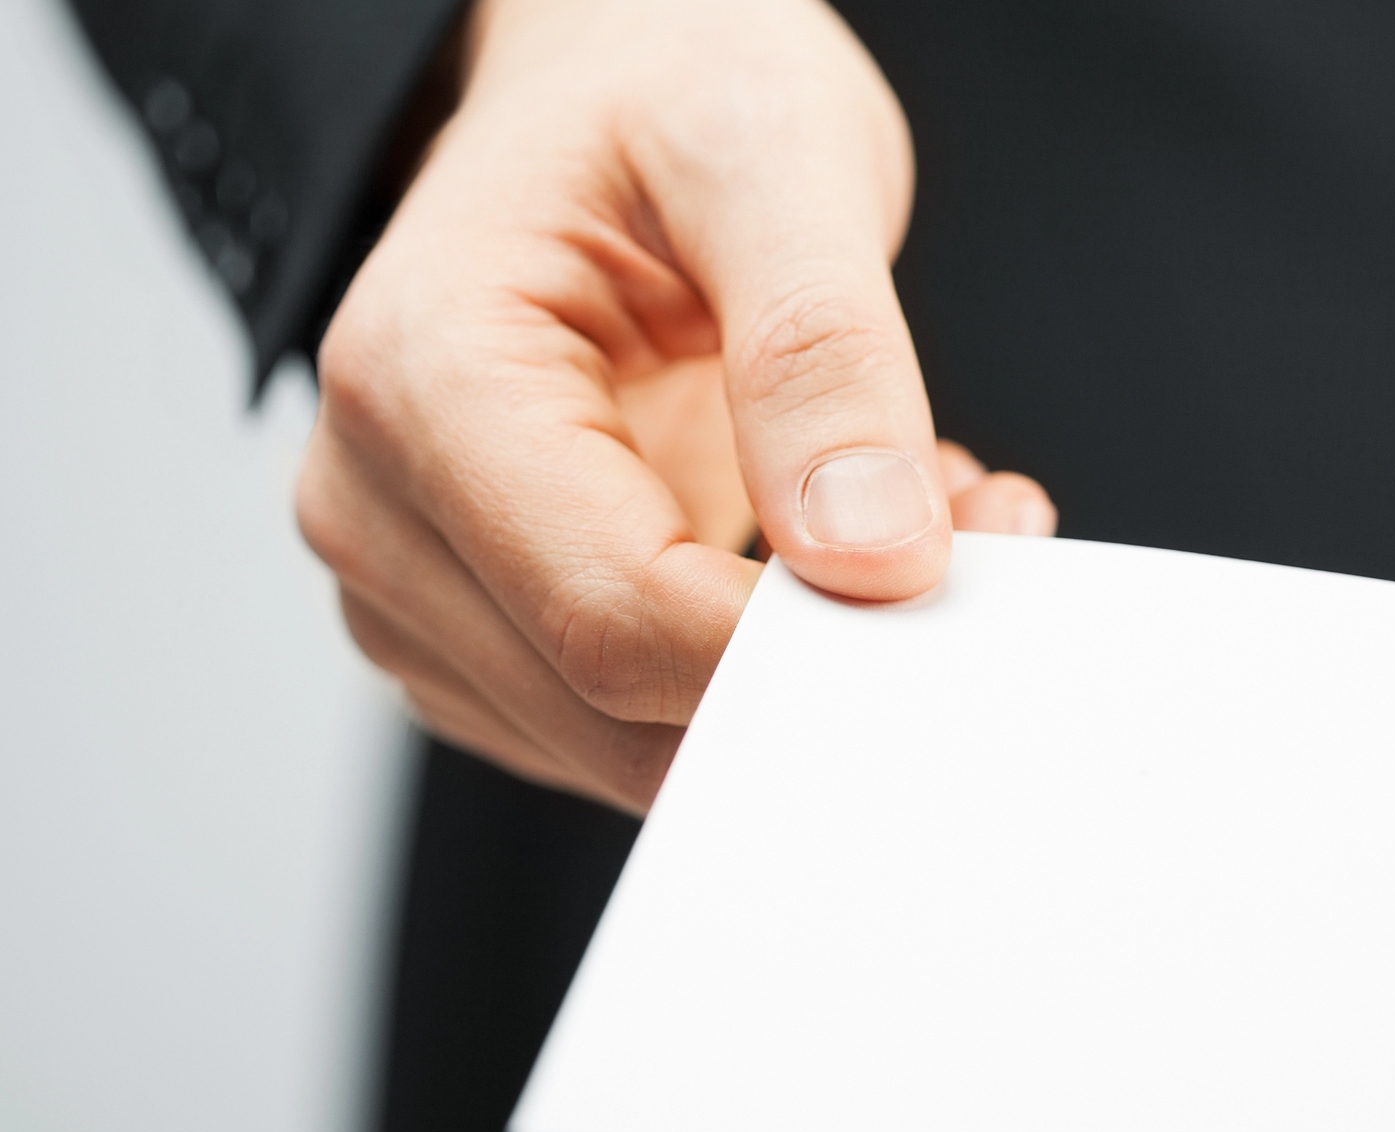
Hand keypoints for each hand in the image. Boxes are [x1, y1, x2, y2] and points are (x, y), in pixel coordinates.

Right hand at [296, 0, 1054, 813]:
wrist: (601, 81)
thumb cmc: (656, 86)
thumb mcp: (768, 151)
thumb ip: (821, 349)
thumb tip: (872, 551)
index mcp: (423, 378)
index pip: (615, 615)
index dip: (801, 641)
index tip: (950, 579)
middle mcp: (382, 504)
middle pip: (620, 709)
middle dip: (818, 660)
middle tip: (968, 532)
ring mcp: (425, 586)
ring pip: (635, 742)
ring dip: (801, 666)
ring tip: (898, 504)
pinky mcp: (490, 632)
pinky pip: (634, 720)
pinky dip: (760, 665)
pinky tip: (828, 547)